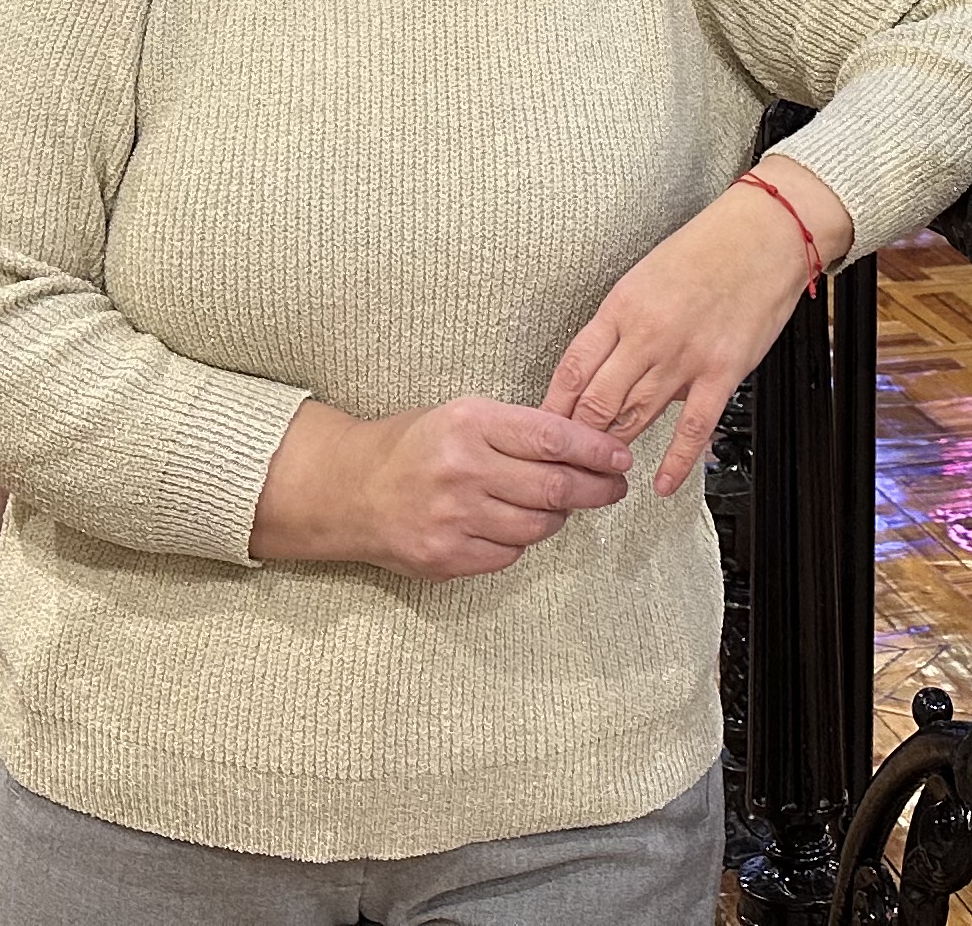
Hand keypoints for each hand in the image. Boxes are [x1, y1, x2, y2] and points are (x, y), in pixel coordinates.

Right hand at [251, 397, 633, 579]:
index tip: (621, 457)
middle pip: (554, 486)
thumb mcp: (461, 415)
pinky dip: (523, 541)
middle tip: (615, 487)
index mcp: (470, 423)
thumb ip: (515, 430)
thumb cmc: (413, 445)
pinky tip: (517, 525)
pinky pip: (509, 554)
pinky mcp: (447, 556)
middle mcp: (464, 470)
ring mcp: (455, 518)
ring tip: (565, 505)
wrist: (350, 489)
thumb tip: (581, 447)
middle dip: (596, 489)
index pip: (553, 439)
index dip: (596, 450)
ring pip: (537, 526)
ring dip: (561, 517)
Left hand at [545, 164, 858, 498]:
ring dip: (615, 448)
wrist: (764, 235)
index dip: (555, 406)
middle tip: (569, 460)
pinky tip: (662, 481)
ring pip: (637, 415)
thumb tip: (607, 367)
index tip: (545, 428)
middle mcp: (647, 333)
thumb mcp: (646, 275)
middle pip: (598, 400)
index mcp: (622, 305)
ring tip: (601, 472)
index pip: (574, 367)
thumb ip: (624, 324)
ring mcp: (684, 355)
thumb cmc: (708, 249)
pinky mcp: (722, 371)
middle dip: (578, 437)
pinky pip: (693, 426)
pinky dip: (675, 461)